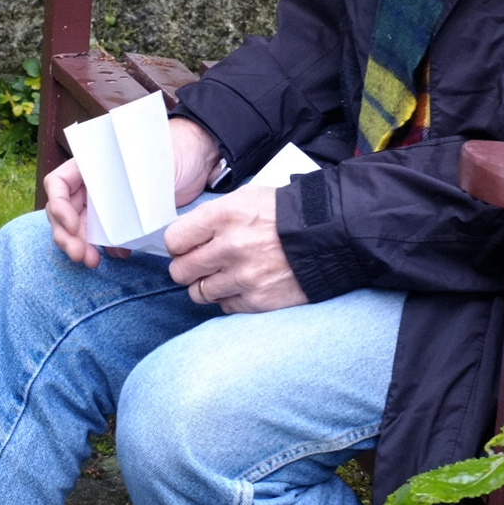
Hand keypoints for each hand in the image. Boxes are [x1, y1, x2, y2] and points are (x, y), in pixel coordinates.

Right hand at [43, 113, 224, 268]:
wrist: (199, 156)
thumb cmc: (172, 148)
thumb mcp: (147, 160)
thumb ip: (127, 183)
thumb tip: (114, 211)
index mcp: (90, 163)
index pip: (57, 184)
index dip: (58, 207)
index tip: (74, 226)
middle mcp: (92, 182)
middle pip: (64, 211)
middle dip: (67, 236)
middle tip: (81, 255)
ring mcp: (106, 200)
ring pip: (80, 226)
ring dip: (81, 246)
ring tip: (92, 262)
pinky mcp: (123, 216)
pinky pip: (104, 234)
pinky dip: (105, 247)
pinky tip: (119, 254)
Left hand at [164, 188, 308, 313]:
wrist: (328, 236)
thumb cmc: (285, 214)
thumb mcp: (246, 199)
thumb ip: (213, 217)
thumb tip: (185, 238)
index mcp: (224, 216)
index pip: (174, 240)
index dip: (178, 245)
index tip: (186, 247)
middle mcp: (230, 247)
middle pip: (181, 271)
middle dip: (187, 268)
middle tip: (200, 265)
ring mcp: (244, 277)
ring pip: (199, 293)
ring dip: (208, 285)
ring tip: (225, 275)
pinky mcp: (257, 300)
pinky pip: (225, 306)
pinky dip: (230, 297)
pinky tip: (244, 284)